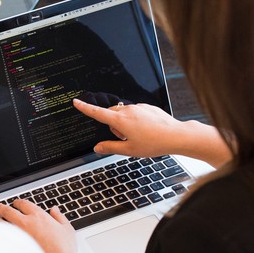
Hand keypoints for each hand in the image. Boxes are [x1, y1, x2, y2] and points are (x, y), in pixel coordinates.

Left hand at [0, 200, 90, 252]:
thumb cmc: (64, 249)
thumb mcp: (67, 229)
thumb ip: (60, 217)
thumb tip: (55, 210)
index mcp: (39, 216)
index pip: (24, 204)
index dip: (18, 202)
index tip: (15, 203)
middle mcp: (25, 222)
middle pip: (8, 210)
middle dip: (0, 207)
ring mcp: (17, 235)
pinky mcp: (13, 246)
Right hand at [73, 99, 231, 167]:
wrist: (176, 136)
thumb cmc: (154, 143)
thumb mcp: (129, 150)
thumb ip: (110, 147)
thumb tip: (97, 148)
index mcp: (120, 121)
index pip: (97, 113)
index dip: (85, 108)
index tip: (76, 102)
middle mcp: (128, 110)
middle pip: (111, 114)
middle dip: (113, 125)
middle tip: (124, 139)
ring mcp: (139, 107)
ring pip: (123, 113)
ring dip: (124, 123)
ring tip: (138, 136)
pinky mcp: (147, 107)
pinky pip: (135, 112)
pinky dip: (135, 120)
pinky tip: (146, 130)